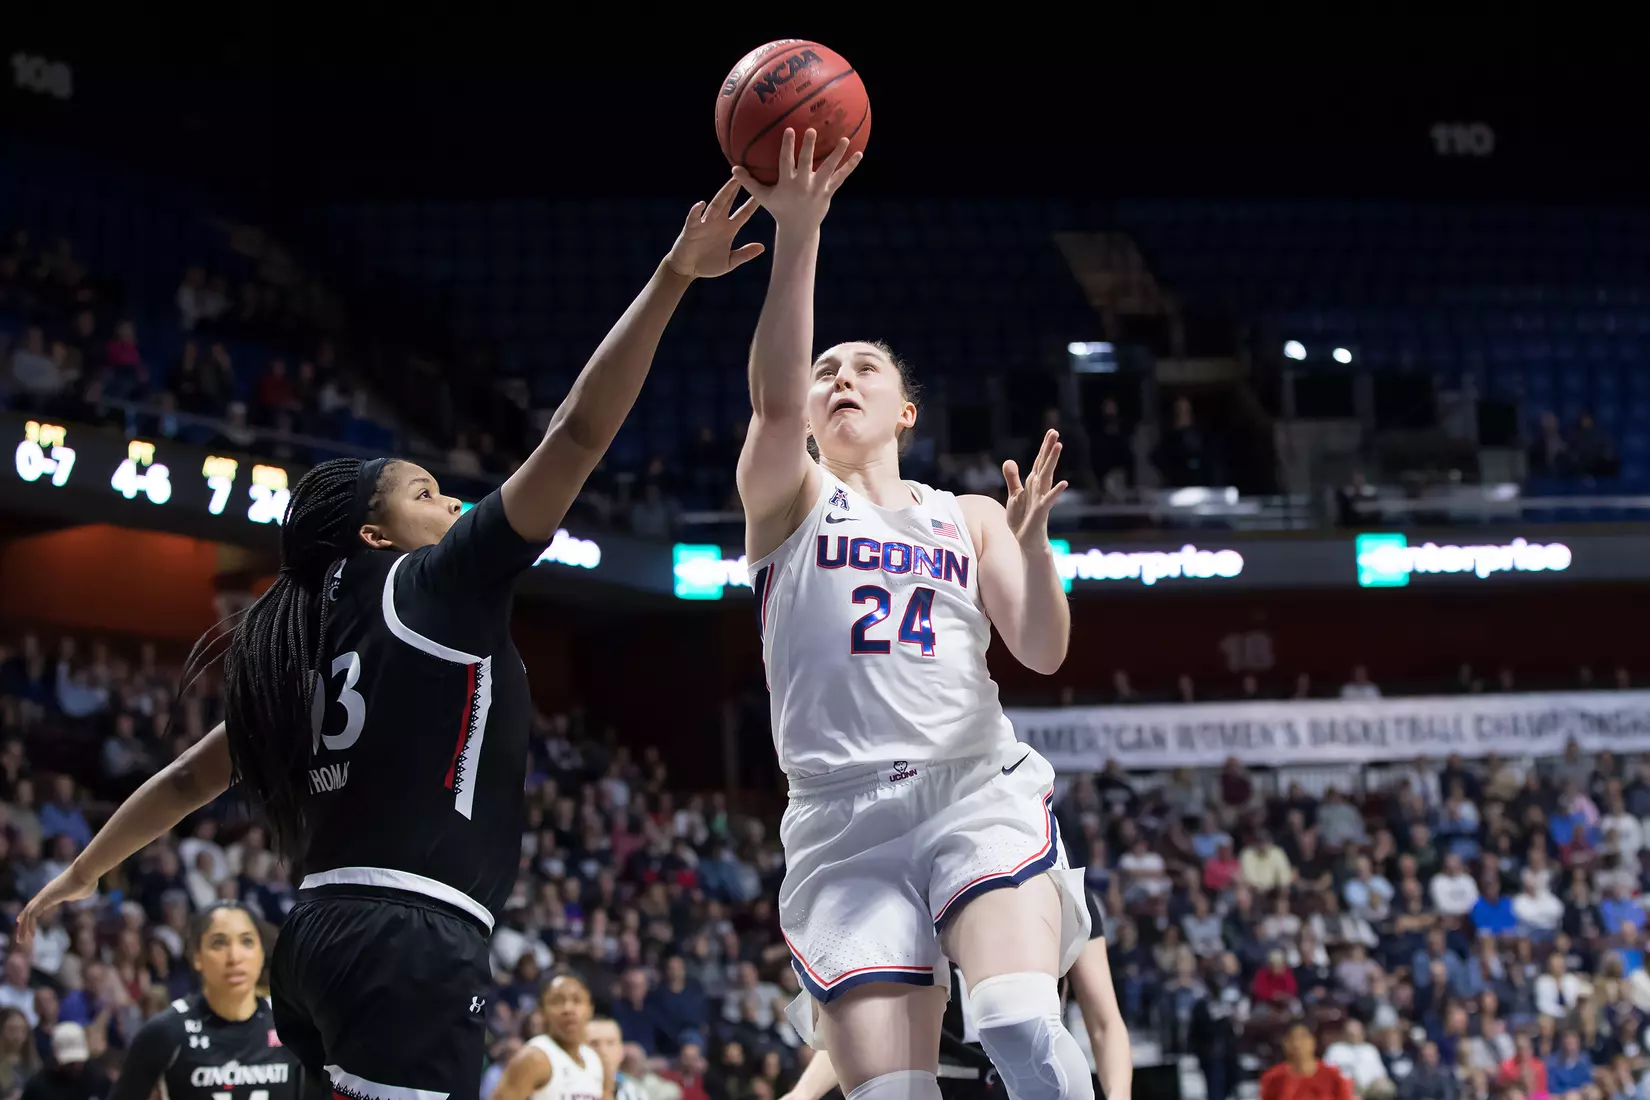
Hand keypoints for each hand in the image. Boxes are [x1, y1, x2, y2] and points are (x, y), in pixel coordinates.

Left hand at [14, 862, 94, 948]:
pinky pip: (32, 914)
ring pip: (28, 913)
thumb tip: (75, 897)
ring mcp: (44, 895)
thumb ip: (75, 896)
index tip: (22, 921)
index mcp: (53, 893)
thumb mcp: (81, 893)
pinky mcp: (45, 897)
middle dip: (23, 924)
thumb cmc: (87, 881)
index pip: (36, 905)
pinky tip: (30, 935)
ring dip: (23, 928)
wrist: (86, 871)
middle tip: (21, 937)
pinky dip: (29, 925)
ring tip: (22, 941)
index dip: (28, 914)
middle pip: (29, 910)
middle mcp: (45, 893)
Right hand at [662, 178, 764, 279]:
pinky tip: (701, 204)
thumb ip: (744, 254)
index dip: (753, 203)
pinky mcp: (691, 228)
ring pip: (715, 205)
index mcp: (729, 229)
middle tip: (748, 173)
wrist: (687, 269)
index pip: (744, 213)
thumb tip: (762, 247)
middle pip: (730, 202)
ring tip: (732, 181)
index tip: (765, 191)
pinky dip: (697, 211)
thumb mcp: (729, 262)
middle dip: (738, 188)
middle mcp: (718, 222)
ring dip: (724, 193)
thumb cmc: (707, 265)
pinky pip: (694, 218)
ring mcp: (704, 223)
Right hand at [731, 128, 861, 230]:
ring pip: (828, 169)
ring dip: (838, 155)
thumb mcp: (762, 197)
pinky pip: (840, 177)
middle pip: (806, 163)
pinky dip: (850, 166)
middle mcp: (803, 185)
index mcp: (787, 184)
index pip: (786, 162)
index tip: (790, 130)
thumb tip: (733, 168)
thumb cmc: (779, 208)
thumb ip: (749, 182)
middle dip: (808, 147)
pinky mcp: (828, 192)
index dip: (787, 147)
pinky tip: (859, 154)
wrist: (798, 229)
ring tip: (846, 139)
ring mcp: (817, 189)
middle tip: (812, 130)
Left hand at [1003, 429, 1068, 546]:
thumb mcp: (1014, 495)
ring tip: (1059, 446)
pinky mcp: (1041, 512)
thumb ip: (1013, 478)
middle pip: (1044, 464)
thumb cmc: (1022, 518)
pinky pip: (1049, 500)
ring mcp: (1041, 499)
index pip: (1039, 461)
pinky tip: (1064, 482)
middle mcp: (1039, 488)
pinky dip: (1056, 491)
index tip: (1052, 431)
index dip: (1044, 447)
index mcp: (1032, 483)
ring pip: (1046, 477)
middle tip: (1055, 432)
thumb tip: (1009, 460)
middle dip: (1049, 448)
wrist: (1026, 541)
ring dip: (1052, 462)